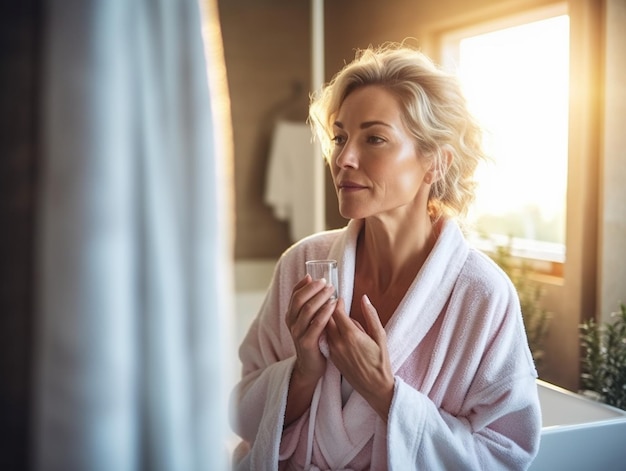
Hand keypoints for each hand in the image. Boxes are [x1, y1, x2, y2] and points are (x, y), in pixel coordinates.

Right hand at [285, 274, 336, 383]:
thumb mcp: (308, 321)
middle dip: (314, 289)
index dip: (305, 284)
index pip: (295, 294)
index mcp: (291, 315)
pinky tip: (333, 306)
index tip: (317, 277)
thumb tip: (312, 280)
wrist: (310, 367)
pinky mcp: (307, 343)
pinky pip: (316, 324)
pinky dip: (325, 313)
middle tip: (327, 282)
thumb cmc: (313, 340)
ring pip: (308, 310)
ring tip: (332, 290)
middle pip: (300, 300)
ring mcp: (298, 333)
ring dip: (320, 297)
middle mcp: (292, 323)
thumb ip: (310, 305)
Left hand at [326, 295, 393, 420]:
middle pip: (326, 318)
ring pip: (324, 329)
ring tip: (332, 314)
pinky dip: (326, 331)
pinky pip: (325, 339)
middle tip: (332, 302)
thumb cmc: (381, 361)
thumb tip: (364, 298)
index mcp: (351, 335)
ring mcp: (333, 351)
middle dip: (328, 308)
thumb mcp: (380, 336)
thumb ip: (371, 315)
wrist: (374, 387)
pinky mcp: (331, 357)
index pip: (336, 311)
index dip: (337, 302)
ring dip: (326, 319)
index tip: (340, 297)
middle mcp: (339, 342)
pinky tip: (332, 328)